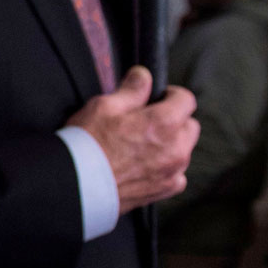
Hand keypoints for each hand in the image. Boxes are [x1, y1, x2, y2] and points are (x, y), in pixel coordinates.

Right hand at [67, 67, 197, 213]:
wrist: (78, 185)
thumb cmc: (88, 145)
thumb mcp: (104, 106)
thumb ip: (132, 90)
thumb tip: (143, 76)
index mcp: (164, 123)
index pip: (186, 100)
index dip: (171, 95)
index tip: (157, 98)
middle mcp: (175, 149)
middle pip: (189, 126)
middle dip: (175, 120)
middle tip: (147, 122)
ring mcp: (172, 172)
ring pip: (184, 151)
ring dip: (171, 145)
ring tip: (142, 146)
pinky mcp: (164, 191)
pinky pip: (177, 175)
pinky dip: (166, 168)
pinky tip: (144, 165)